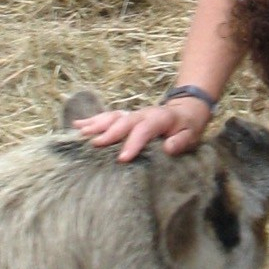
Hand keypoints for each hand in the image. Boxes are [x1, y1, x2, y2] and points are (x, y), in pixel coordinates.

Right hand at [72, 98, 212, 162]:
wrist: (186, 109)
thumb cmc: (187, 127)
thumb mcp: (191, 135)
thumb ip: (181, 142)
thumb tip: (168, 148)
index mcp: (159, 119)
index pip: (144, 130)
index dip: (133, 143)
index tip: (122, 158)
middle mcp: (142, 114)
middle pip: (123, 122)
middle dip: (109, 133)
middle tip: (94, 145)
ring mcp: (132, 114)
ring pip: (112, 117)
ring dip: (96, 124)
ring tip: (80, 133)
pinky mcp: (125, 116)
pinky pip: (107, 116)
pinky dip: (92, 120)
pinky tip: (77, 125)